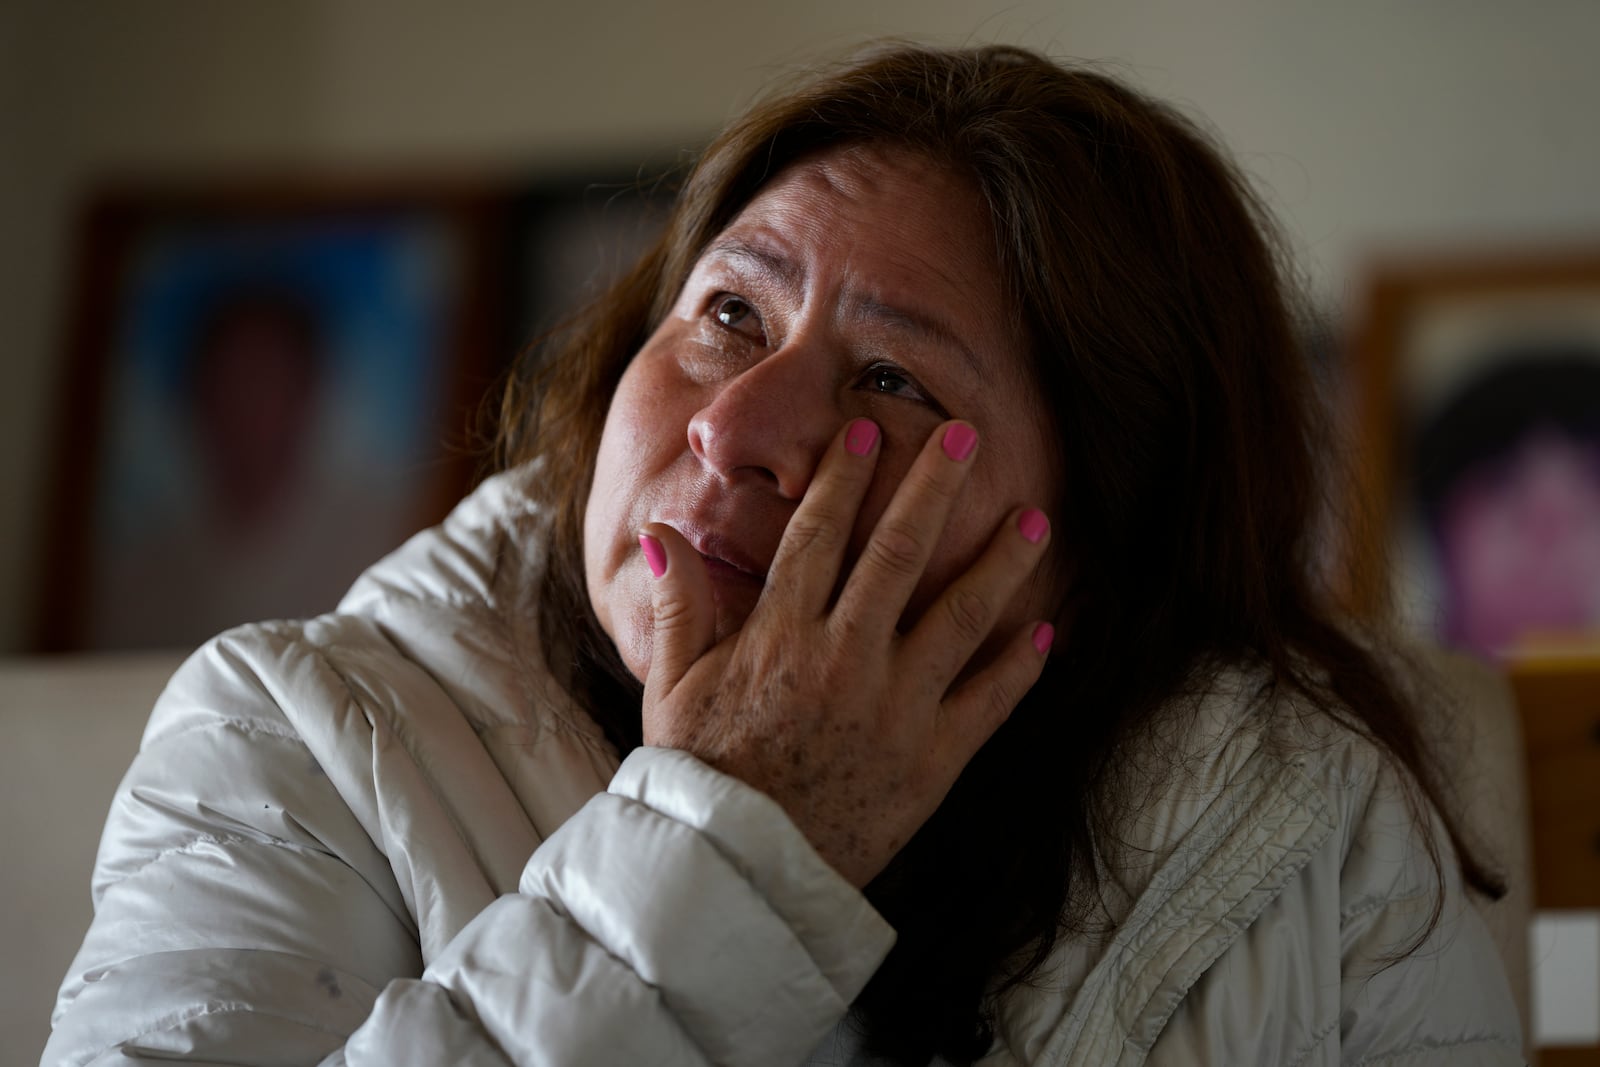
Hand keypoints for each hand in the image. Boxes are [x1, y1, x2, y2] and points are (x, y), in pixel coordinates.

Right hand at [638, 418, 1053, 887]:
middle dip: (933, 487)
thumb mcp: (671, 689)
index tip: (867, 429)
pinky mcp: (933, 761)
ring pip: (959, 617)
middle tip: (966, 435)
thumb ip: (676, 607)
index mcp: (781, 637)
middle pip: (899, 553)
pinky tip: (1048, 630)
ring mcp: (897, 709)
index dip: (844, 477)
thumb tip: (660, 532)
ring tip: (1035, 520)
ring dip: (999, 564)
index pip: (818, 535)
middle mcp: (845, 660)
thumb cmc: (700, 778)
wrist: (738, 874)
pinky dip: (1021, 667)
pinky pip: (988, 704)